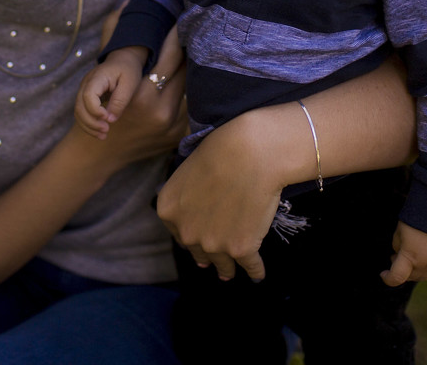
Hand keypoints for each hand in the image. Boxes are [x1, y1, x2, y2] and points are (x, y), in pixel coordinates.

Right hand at [68, 23, 187, 168]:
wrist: (100, 152)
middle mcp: (160, 112)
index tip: (185, 20)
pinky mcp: (179, 135)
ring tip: (200, 51)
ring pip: (193, 88)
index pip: (172, 56)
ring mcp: (172, 127)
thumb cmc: (97, 107)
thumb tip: (127, 1)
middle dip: (190, 51)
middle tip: (198, 29)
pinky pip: (193, 107)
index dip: (179, 36)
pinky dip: (192, 92)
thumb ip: (112, 34)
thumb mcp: (98, 73)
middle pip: (187, 71)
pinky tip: (195, 78)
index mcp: (140, 94)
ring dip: (194, 71)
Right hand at [75, 48, 146, 139]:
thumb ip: (120, 101)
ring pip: (78, 112)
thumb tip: (110, 119)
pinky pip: (82, 113)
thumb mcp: (130, 83)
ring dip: (88, 126)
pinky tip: (99, 132)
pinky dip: (88, 124)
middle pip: (79, 106)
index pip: (88, 96)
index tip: (107, 118)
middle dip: (91, 122)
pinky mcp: (86, 97)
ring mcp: (83, 90)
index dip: (95, 110)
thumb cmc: (128, 70)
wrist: (123, 60)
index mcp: (97, 77)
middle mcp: (86, 83)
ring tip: (103, 136)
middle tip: (106, 131)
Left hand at [156, 111, 281, 281]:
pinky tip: (257, 274)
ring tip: (228, 273)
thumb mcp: (189, 169)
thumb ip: (188, 194)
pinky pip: (250, 266)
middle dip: (204, 255)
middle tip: (209, 262)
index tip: (195, 243)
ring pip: (222, 264)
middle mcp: (186, 232)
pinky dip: (255, 271)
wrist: (250, 154)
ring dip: (226, 269)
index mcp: (168, 209)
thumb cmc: (221, 151)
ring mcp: (213, 244)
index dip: (189, 236)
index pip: (178, 231)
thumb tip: (196, 206)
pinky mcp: (241, 249)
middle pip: (197, 251)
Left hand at [380, 221, 426, 285]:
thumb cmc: (418, 217)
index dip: (387, 278)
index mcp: (410, 257)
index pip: (396, 278)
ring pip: (424, 276)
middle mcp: (425, 264)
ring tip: (412, 256)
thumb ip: (398, 246)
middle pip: (410, 277)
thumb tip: (399, 255)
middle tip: (396, 257)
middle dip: (402, 270)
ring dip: (415, 270)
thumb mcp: (400, 231)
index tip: (383, 273)